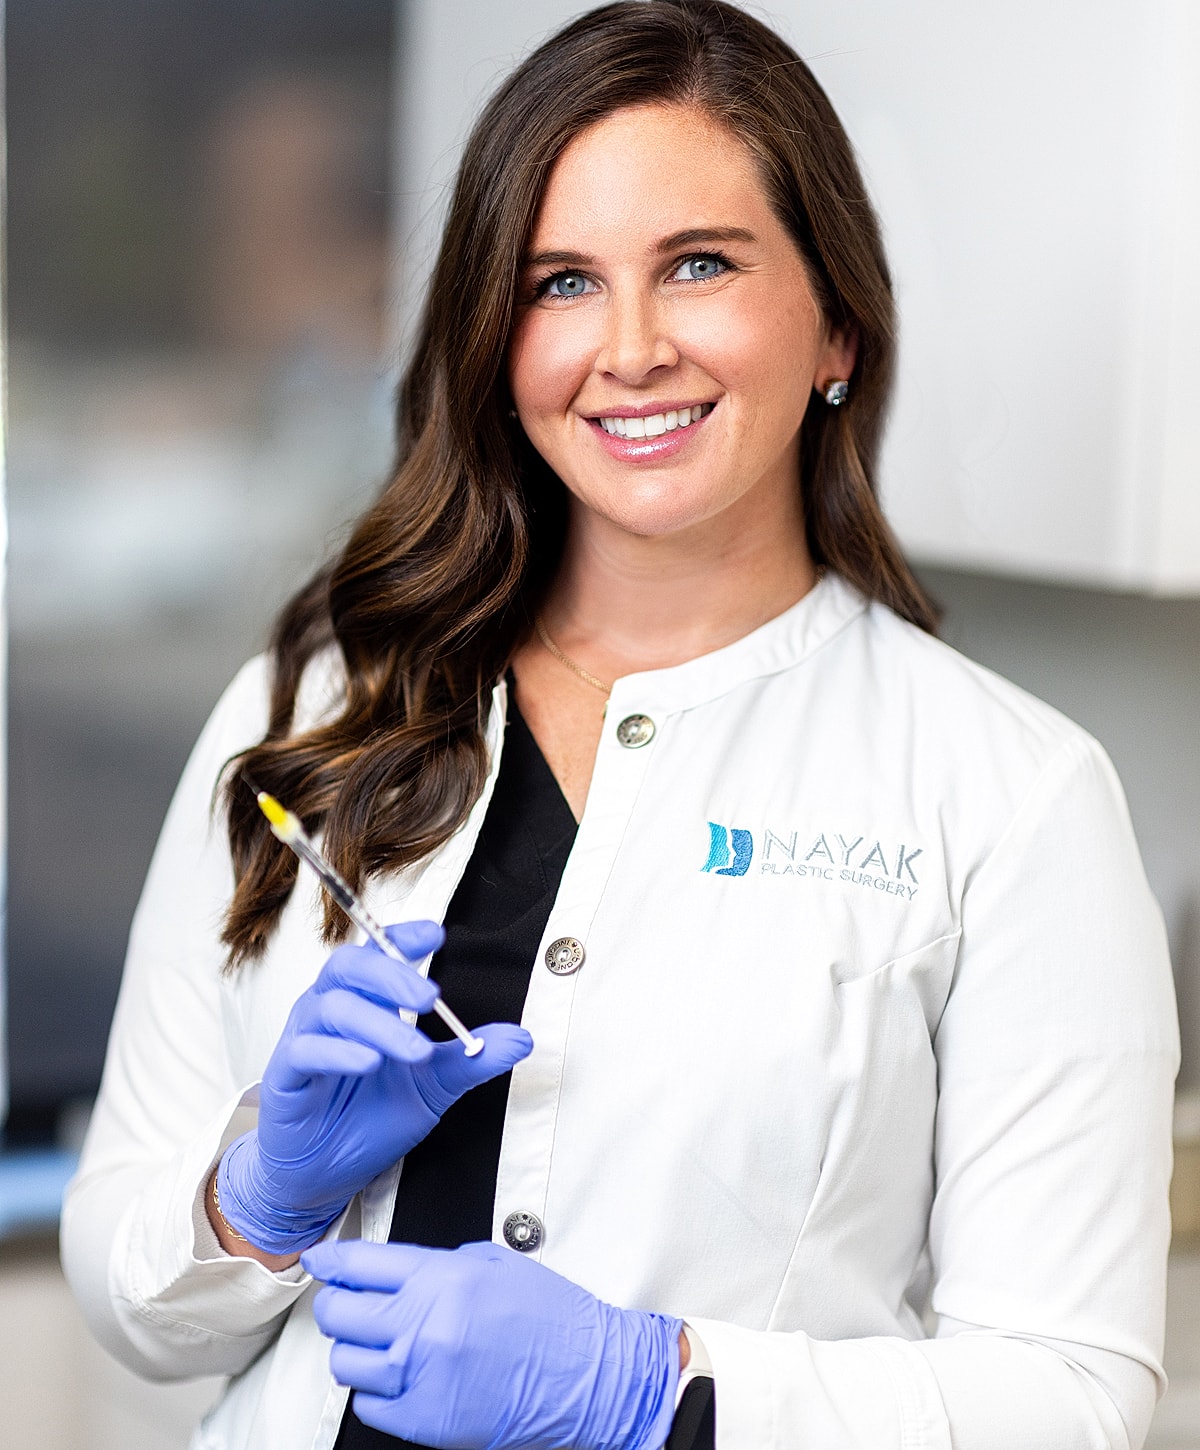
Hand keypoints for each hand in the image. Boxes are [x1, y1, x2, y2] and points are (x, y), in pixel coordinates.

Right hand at [217, 922, 532, 1254]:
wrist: (325, 1173)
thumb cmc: (371, 1116)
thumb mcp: (433, 1086)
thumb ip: (471, 1058)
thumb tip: (522, 1039)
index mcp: (366, 1000)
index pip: (379, 951)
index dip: (402, 938)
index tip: (436, 937)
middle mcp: (331, 1008)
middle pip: (351, 966)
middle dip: (392, 976)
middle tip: (430, 998)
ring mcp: (305, 1037)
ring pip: (333, 1008)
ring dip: (379, 1024)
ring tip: (416, 1050)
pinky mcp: (285, 1074)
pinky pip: (306, 1050)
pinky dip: (339, 1052)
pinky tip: (369, 1062)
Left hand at [302, 1239, 681, 1449]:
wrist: (588, 1377)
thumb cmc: (551, 1318)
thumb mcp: (494, 1264)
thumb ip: (435, 1263)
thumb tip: (389, 1270)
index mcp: (443, 1278)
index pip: (360, 1264)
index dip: (332, 1261)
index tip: (321, 1260)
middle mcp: (425, 1326)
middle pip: (339, 1313)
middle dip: (338, 1304)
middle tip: (351, 1304)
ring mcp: (421, 1377)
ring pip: (346, 1362)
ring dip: (358, 1350)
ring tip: (385, 1346)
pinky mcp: (424, 1421)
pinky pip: (368, 1406)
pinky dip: (377, 1392)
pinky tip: (402, 1378)